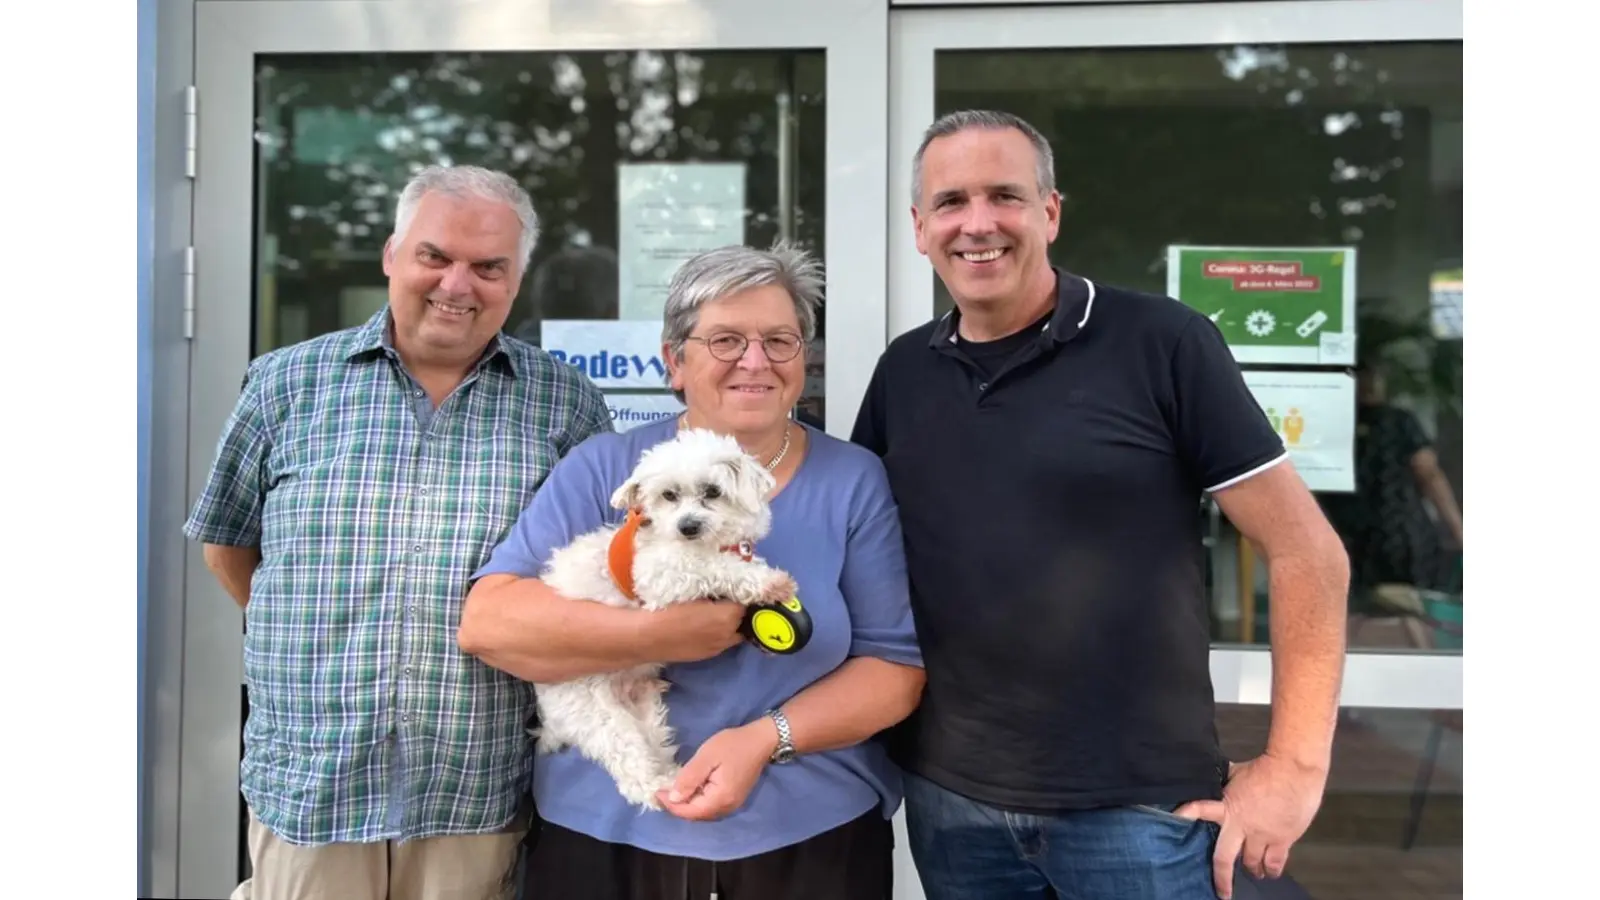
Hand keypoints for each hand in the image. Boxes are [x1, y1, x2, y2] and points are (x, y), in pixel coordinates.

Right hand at [649, 600, 746, 662]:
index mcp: (728, 615)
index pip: (747, 604)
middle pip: (744, 621)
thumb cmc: (668, 608)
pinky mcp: (707, 656)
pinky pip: (721, 643)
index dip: (742, 596)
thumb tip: (726, 591)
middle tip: (726, 601)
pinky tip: (704, 628)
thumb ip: (716, 591)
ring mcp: (718, 647)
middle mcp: (728, 634)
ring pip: (734, 634)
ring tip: (716, 615)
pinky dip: (719, 634)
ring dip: (731, 625)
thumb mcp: (694, 591)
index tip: (735, 590)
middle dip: (739, 612)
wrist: (648, 636)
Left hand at [656, 720, 775, 820]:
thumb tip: (673, 798)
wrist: (761, 740)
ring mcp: (732, 804)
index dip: (671, 804)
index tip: (656, 791)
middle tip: (660, 792)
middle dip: (676, 806)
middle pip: (696, 815)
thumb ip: (689, 778)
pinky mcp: (733, 799)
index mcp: (720, 798)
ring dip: (686, 805)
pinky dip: (696, 801)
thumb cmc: (733, 745)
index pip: (690, 811)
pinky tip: (689, 790)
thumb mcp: (707, 756)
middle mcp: (727, 807)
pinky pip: (710, 806)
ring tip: (671, 791)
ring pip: (703, 812)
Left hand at [1174, 755, 1327, 899]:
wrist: (1293, 769)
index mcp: (1228, 807)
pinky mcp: (1282, 840)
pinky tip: (1271, 872)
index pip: (1201, 809)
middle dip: (1222, 877)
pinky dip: (1272, 869)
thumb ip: (1228, 784)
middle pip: (1225, 858)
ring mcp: (1261, 835)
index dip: (1187, 814)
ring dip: (1252, 869)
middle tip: (1222, 891)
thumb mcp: (1238, 773)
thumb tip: (1219, 781)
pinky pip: (1274, 863)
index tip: (1175, 820)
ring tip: (1253, 872)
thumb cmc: (1266, 768)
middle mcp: (1241, 826)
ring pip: (1252, 863)